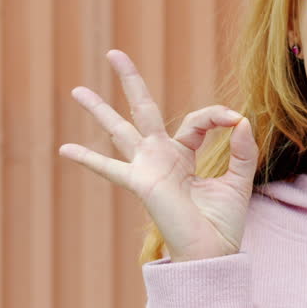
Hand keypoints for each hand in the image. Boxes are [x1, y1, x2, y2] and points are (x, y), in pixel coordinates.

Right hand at [58, 50, 258, 261]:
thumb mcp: (239, 182)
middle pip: (143, 111)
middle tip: (113, 53)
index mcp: (184, 156)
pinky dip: (88, 159)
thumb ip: (243, 151)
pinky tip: (64, 149)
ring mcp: (148, 168)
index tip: (236, 119)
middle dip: (130, 82)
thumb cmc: (222, 224)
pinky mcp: (142, 183)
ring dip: (99, 109)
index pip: (196, 121)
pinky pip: (111, 169)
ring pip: (120, 130)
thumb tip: (242, 121)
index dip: (217, 115)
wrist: (212, 254)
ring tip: (77, 89)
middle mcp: (161, 158)